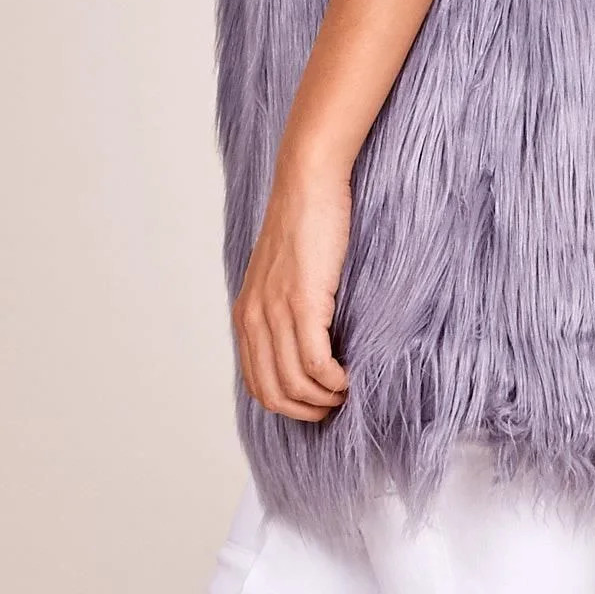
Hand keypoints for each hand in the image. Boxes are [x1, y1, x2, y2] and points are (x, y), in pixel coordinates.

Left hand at [232, 152, 351, 419]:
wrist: (308, 183)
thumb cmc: (305, 223)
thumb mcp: (281, 274)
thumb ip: (281, 309)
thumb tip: (304, 347)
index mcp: (245, 314)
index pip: (257, 385)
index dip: (289, 405)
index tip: (318, 404)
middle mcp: (252, 318)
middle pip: (273, 394)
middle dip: (306, 411)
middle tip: (336, 405)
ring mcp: (275, 312)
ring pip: (295, 385)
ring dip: (324, 399)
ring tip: (347, 391)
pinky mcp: (302, 303)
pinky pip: (315, 364)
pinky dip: (334, 381)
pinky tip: (349, 377)